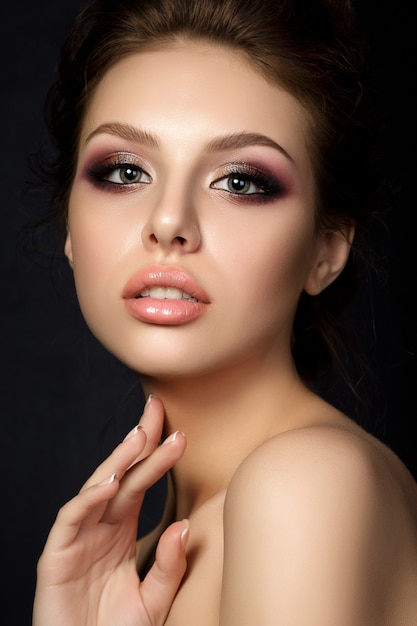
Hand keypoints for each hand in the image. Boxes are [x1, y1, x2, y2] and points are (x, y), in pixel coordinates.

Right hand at [32, 395, 187, 625]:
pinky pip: (71, 521)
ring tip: (139, 437)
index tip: (179, 431)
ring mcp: (78, 539)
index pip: (140, 482)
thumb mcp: (153, 600)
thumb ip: (168, 566)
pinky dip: (88, 500)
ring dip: (117, 462)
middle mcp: (100, 528)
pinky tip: (109, 482)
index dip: (156, 456)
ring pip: (96, 490)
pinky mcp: (57, 557)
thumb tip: (185, 527)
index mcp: (121, 530)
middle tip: (157, 410)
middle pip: (121, 476)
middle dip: (139, 442)